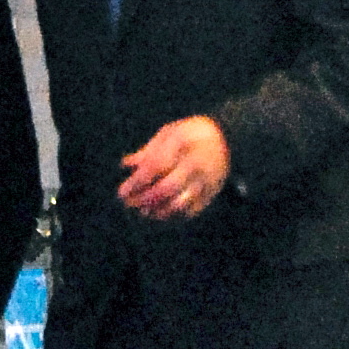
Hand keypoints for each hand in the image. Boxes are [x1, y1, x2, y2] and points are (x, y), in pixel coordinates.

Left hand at [117, 115, 232, 221]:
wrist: (226, 139)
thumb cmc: (192, 133)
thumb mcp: (169, 132)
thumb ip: (148, 150)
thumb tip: (126, 165)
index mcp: (183, 143)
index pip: (156, 166)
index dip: (137, 182)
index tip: (122, 192)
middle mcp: (196, 164)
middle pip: (167, 188)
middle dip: (144, 199)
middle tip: (129, 204)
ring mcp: (205, 181)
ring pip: (179, 203)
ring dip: (157, 211)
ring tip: (143, 211)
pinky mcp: (211, 193)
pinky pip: (190, 211)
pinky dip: (172, 216)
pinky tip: (160, 214)